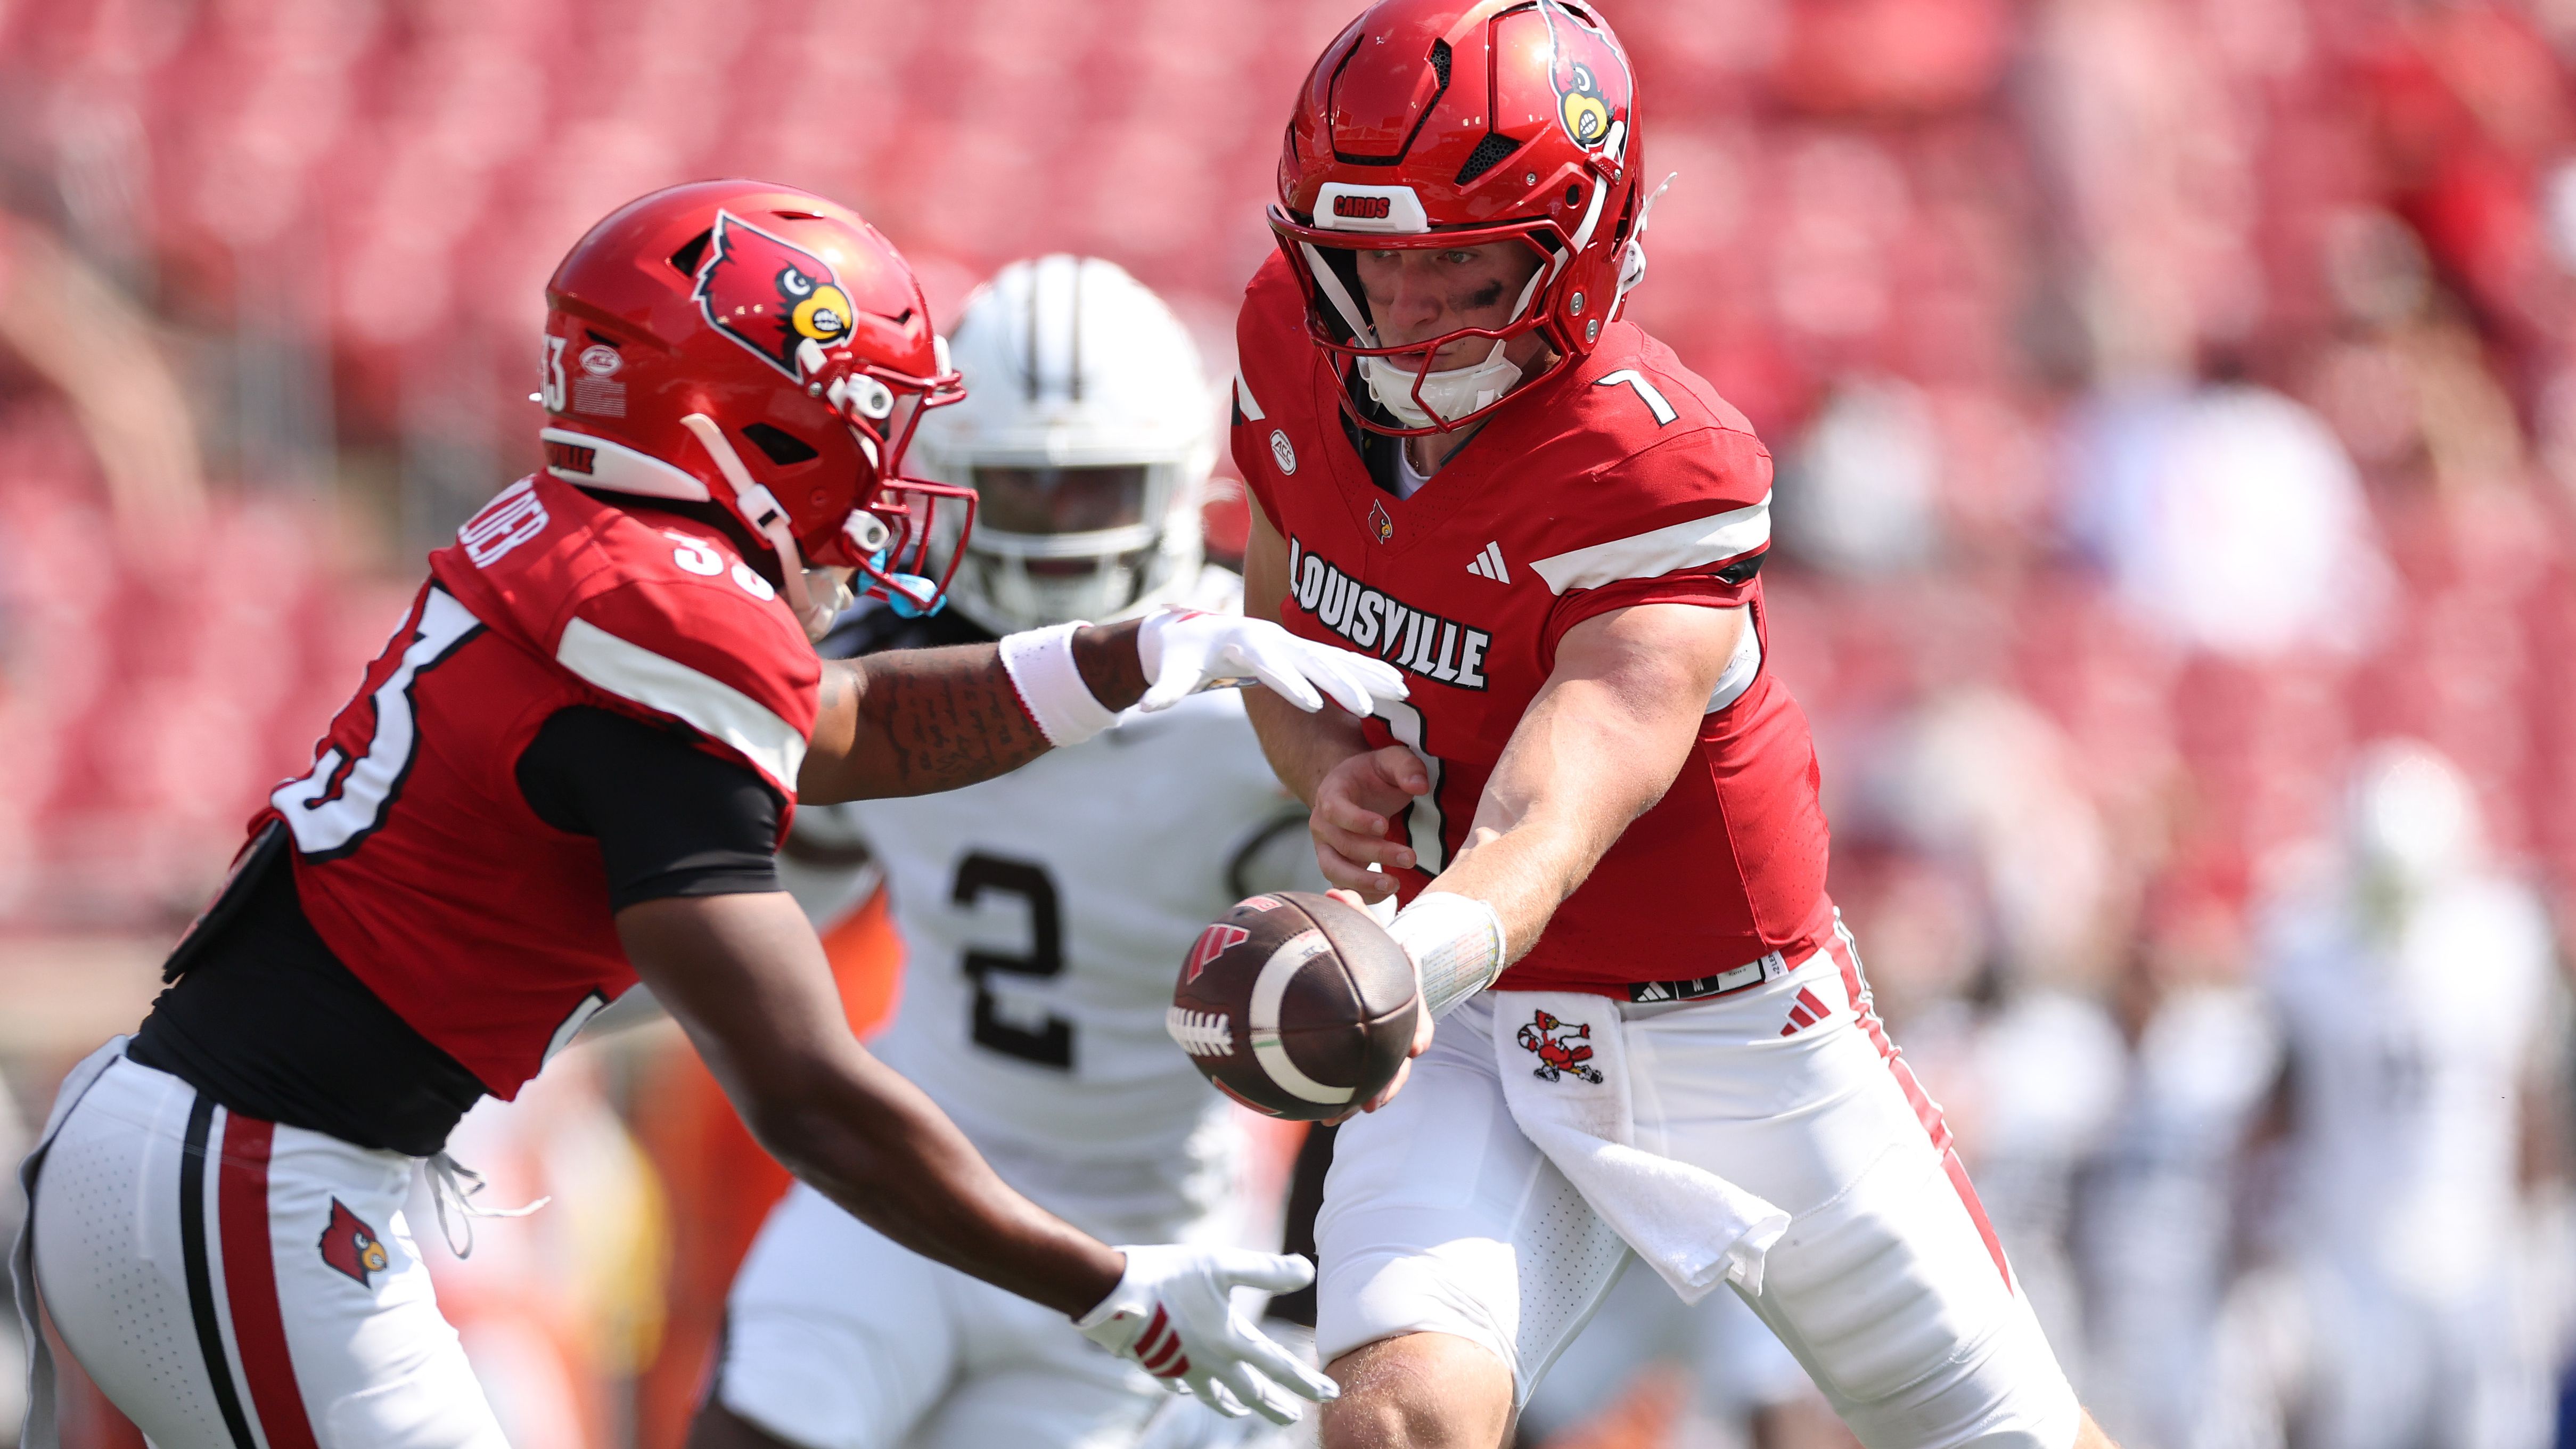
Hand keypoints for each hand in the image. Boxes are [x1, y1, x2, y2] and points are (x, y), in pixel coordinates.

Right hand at [1075, 1245, 1339, 1422]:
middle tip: (1292, 1417)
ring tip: (1243, 1411)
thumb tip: (1308, 1271)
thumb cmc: (1169, 1274)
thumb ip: (1265, 1271)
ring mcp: (1182, 1368)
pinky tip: (1191, 1390)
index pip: (1278, 1367)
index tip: (1331, 1395)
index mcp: (1230, 1340)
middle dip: (1275, 1406)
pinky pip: (1180, 1386)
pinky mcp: (1157, 1365)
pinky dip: (1191, 1391)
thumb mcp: (1221, 1264)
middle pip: (1251, 1392)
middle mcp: (1210, 1362)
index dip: (1306, 1382)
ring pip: (1214, 1396)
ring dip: (1235, 1405)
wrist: (1111, 1293)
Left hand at [1136, 608, 1406, 716]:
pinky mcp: (1305, 651)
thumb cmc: (1183, 656)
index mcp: (1245, 647)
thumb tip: (1142, 708)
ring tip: (1403, 691)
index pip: (1271, 667)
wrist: (1195, 631)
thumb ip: (1162, 691)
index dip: (1290, 684)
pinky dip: (1371, 671)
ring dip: (1370, 674)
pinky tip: (1400, 686)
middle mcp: (1276, 641)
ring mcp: (1295, 643)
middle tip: (1367, 706)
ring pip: (1338, 658)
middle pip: (1314, 660)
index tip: (1313, 703)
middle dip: (1341, 682)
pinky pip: (1344, 661)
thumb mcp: (1171, 673)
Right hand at [1311, 745, 1429, 900]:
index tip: (1385, 826)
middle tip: (1410, 858)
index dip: (1357, 820)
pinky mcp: (1336, 865)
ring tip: (1394, 885)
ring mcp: (1326, 847)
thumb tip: (1420, 786)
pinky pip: (1342, 885)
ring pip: (1334, 870)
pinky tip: (1388, 894)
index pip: (1335, 810)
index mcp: (1331, 793)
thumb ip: (1406, 767)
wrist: (1355, 790)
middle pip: (1341, 844)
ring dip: (1362, 881)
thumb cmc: (1374, 775)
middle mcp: (1322, 823)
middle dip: (1376, 853)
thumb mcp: (1391, 760)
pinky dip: (1362, 895)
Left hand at [1322, 888, 1436, 1123]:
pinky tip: (1318, 1116)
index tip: (1419, 1047)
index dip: (1419, 1030)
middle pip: (1400, 1058)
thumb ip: (1352, 911)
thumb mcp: (1365, 928)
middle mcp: (1399, 1023)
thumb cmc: (1370, 947)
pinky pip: (1358, 1080)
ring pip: (1381, 1077)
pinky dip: (1341, 1098)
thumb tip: (1333, 891)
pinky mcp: (1368, 1056)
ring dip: (1364, 1098)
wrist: (1378, 969)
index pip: (1419, 1014)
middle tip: (1374, 1104)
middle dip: (1391, 1083)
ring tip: (1338, 1118)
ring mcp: (1385, 1043)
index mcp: (1404, 994)